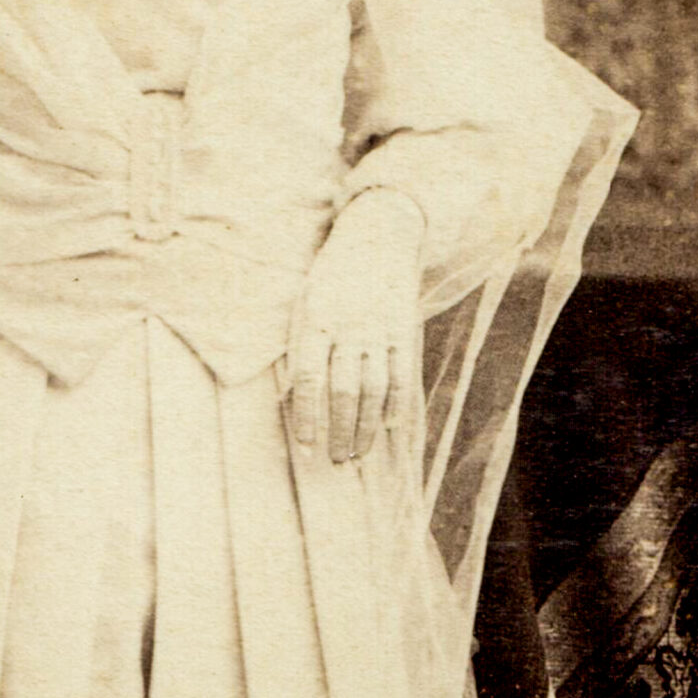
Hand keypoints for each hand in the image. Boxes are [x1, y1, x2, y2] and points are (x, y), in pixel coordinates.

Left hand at [285, 190, 423, 463]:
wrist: (377, 237)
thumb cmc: (330, 278)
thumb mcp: (303, 303)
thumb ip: (299, 346)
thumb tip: (293, 396)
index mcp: (315, 321)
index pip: (309, 379)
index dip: (307, 415)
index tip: (306, 445)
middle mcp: (348, 328)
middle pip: (343, 391)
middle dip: (338, 431)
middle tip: (335, 461)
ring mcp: (379, 329)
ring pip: (373, 389)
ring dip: (364, 426)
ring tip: (357, 454)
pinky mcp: (404, 329)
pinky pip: (400, 374)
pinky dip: (394, 403)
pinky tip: (387, 427)